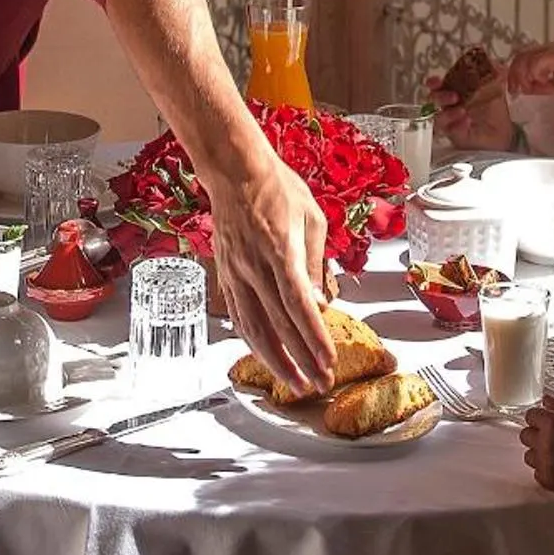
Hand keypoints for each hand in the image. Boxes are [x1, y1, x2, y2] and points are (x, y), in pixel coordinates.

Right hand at [203, 150, 332, 396]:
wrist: (234, 170)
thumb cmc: (276, 186)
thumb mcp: (312, 217)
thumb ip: (316, 262)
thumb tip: (321, 301)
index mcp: (280, 250)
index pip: (298, 304)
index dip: (313, 337)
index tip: (327, 361)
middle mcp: (254, 266)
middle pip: (278, 325)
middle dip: (301, 359)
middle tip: (319, 384)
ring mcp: (236, 273)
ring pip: (253, 328)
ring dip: (274, 361)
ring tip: (293, 383)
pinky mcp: (226, 275)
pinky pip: (238, 316)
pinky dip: (252, 342)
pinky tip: (264, 357)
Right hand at [431, 69, 513, 150]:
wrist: (503, 132)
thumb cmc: (494, 110)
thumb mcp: (496, 89)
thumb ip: (494, 74)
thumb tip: (496, 62)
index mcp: (454, 92)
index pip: (437, 86)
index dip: (433, 83)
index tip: (436, 81)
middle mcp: (448, 107)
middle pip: (433, 101)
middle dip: (441, 97)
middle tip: (454, 96)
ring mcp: (450, 122)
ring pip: (439, 118)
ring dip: (449, 113)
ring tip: (463, 111)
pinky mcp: (456, 136)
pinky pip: (451, 131)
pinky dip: (458, 126)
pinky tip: (467, 122)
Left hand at [521, 394, 553, 503]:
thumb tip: (544, 400)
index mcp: (553, 423)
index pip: (530, 415)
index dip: (540, 418)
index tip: (549, 422)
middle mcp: (545, 443)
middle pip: (525, 434)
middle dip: (537, 434)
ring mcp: (544, 462)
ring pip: (528, 454)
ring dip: (539, 452)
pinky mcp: (547, 479)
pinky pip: (536, 471)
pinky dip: (545, 468)